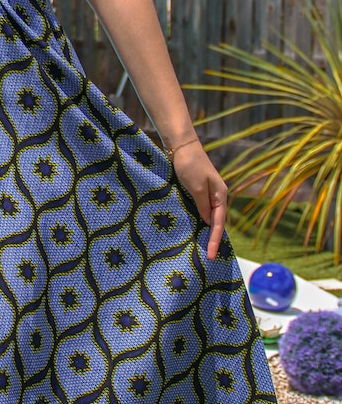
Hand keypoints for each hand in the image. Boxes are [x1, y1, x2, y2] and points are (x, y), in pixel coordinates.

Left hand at [171, 140, 227, 260]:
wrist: (181, 145)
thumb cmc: (189, 165)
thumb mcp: (196, 187)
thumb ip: (203, 206)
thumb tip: (208, 223)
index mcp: (220, 195)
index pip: (219, 223)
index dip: (215, 241)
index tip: (212, 256)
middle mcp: (216, 195)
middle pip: (215, 222)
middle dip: (212, 239)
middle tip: (207, 257)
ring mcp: (206, 192)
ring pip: (207, 216)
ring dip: (203, 231)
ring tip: (199, 248)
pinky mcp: (196, 189)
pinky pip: (199, 209)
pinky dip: (197, 220)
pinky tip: (191, 228)